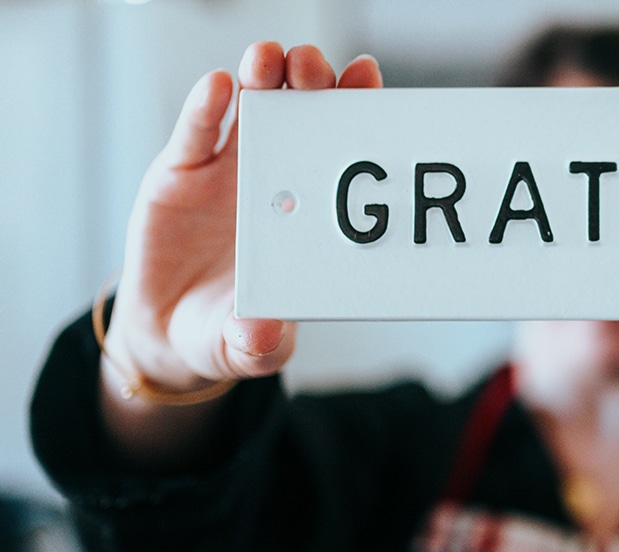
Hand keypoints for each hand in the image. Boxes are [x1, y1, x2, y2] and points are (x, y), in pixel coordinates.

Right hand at [104, 43, 383, 396]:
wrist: (170, 331)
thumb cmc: (231, 331)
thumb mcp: (249, 347)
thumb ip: (259, 343)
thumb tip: (262, 335)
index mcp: (309, 212)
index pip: (340, 150)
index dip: (356, 111)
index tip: (369, 79)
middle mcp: (277, 179)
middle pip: (302, 115)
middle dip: (312, 84)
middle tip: (316, 69)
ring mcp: (229, 171)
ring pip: (252, 109)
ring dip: (264, 78)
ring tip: (269, 60)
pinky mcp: (180, 172)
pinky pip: (196, 132)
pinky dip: (206, 107)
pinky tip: (218, 85)